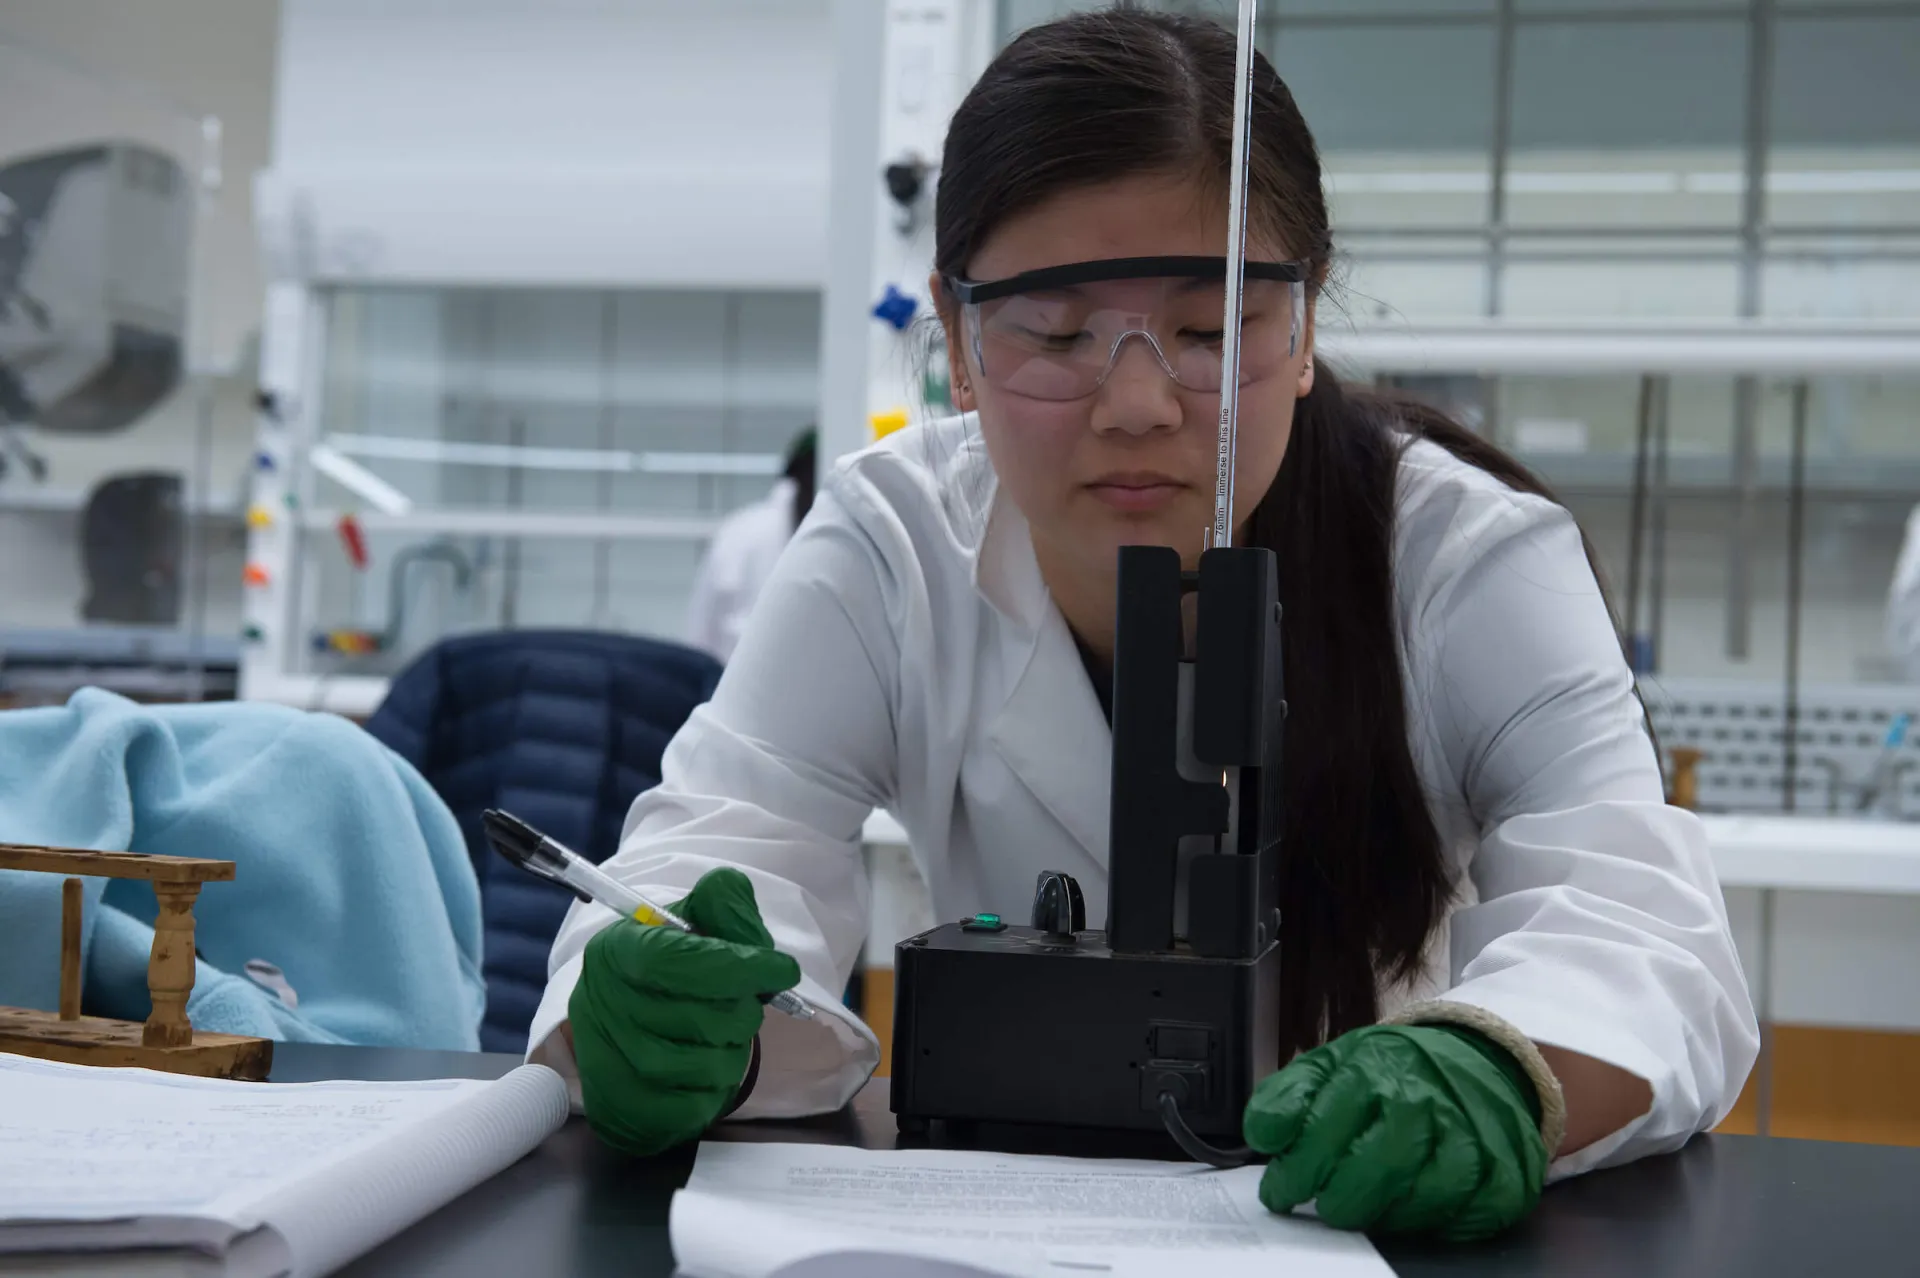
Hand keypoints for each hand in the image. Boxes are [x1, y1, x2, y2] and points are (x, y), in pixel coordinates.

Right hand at [568, 867, 801, 1155]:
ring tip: (726, 1037)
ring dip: (732, 1053)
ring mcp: (606, 1061)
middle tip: (746, 1006)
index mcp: (617, 950)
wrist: (633, 1017)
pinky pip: (689, 1108)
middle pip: (697, 1018)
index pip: (677, 960)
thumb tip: (744, 922)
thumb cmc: (675, 966)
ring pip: (698, 1067)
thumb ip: (725, 905)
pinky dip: (714, 1092)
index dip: (738, 966)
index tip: (784, 970)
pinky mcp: (621, 1107)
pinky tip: (709, 1070)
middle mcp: (601, 1004)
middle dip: (742, 1013)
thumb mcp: (698, 920)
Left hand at [1243, 1024, 1547, 1240]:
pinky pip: (1462, 1218)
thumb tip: (1261, 1133)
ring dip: (1382, 1215)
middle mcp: (1424, 1100)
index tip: (1279, 1191)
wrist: (1478, 1059)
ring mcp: (1469, 1136)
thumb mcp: (1332, 1064)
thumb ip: (1289, 1095)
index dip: (1293, 1172)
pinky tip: (1411, 1208)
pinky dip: (1432, 1224)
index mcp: (1374, 1069)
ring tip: (1365, 1206)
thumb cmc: (1395, 1072)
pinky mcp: (1502, 1173)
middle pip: (1370, 1172)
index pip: (1322, 1131)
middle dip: (1336, 1201)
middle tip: (1323, 1206)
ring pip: (1416, 1201)